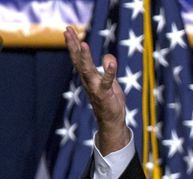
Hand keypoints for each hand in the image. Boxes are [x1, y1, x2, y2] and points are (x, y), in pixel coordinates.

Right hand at [63, 26, 129, 153]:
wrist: (111, 120)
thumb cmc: (109, 100)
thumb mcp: (110, 81)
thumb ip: (108, 68)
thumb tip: (108, 57)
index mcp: (88, 76)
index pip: (78, 57)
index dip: (73, 44)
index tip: (68, 30)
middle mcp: (88, 80)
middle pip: (78, 60)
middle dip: (73, 45)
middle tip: (67, 30)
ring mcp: (95, 87)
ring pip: (88, 70)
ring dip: (85, 57)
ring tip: (83, 43)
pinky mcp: (105, 94)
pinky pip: (107, 81)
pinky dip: (109, 72)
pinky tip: (111, 62)